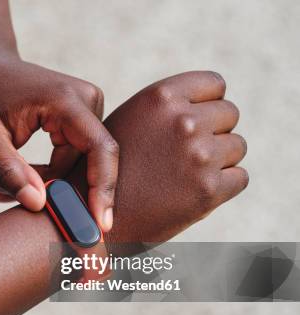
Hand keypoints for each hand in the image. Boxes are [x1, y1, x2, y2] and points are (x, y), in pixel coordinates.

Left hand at [0, 55, 118, 231]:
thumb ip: (8, 171)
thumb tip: (39, 205)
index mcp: (65, 100)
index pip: (99, 149)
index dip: (102, 189)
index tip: (100, 226)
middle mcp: (86, 100)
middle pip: (88, 163)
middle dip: (56, 191)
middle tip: (3, 200)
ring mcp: (87, 108)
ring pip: (78, 164)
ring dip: (46, 183)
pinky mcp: (81, 119)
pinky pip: (73, 157)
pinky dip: (48, 173)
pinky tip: (17, 177)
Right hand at [73, 71, 247, 242]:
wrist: (88, 217)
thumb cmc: (106, 170)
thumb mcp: (129, 122)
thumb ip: (164, 110)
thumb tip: (203, 106)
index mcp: (161, 97)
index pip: (215, 84)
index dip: (207, 103)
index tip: (196, 121)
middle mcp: (182, 121)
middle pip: (229, 113)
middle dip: (214, 131)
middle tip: (187, 154)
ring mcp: (198, 155)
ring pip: (236, 146)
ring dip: (219, 160)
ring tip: (186, 175)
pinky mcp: (208, 190)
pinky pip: (239, 178)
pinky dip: (223, 187)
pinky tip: (193, 193)